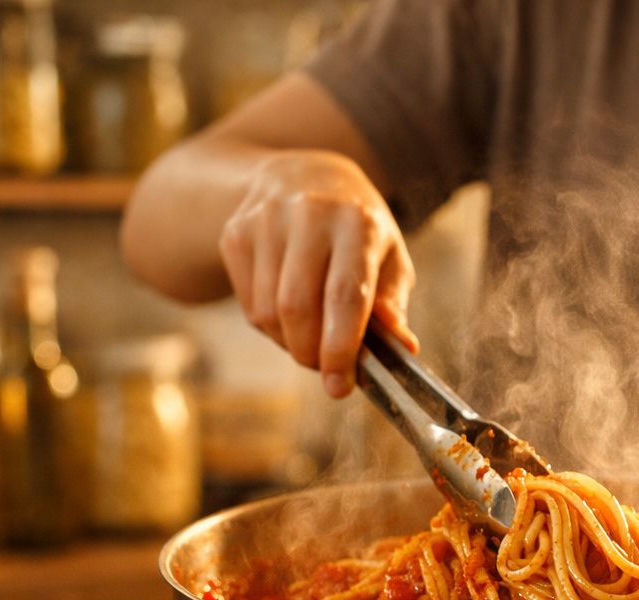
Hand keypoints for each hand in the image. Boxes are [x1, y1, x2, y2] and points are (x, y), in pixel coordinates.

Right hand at [219, 149, 417, 396]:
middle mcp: (308, 213)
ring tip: (311, 340)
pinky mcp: (236, 234)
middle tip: (326, 369)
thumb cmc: (357, 228)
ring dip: (290, 344)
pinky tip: (288, 315)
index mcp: (357, 221)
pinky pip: (249, 306)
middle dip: (311, 354)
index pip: (345, 295)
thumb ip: (393, 305)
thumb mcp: (388, 257)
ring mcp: (265, 220)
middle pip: (298, 308)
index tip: (339, 385)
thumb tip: (402, 348)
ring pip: (268, 313)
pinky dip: (271, 328)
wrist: (303, 175)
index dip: (340, 348)